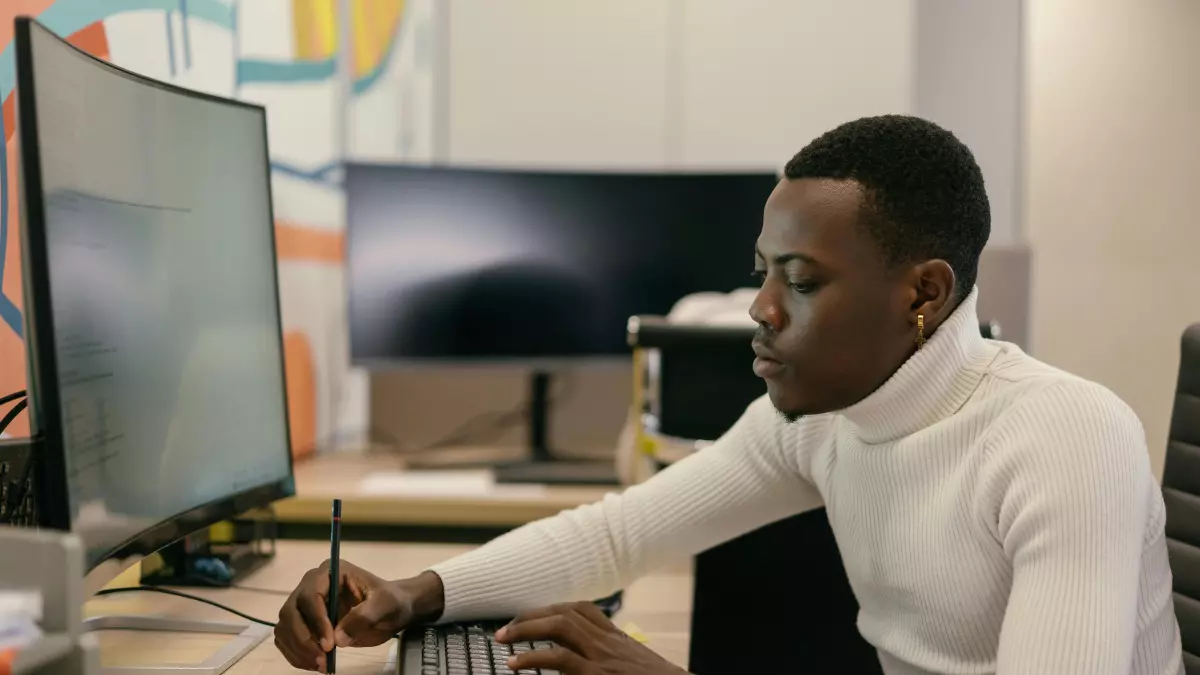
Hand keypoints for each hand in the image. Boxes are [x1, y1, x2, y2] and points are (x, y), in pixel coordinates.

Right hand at [273, 559, 443, 671]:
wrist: (391, 611)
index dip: (316, 621)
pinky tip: (314, 664)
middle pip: (291, 611)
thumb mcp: (385, 605)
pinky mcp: (304, 623)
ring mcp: (305, 604)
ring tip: (320, 665)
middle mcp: (311, 585)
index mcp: (330, 572)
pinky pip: (288, 639)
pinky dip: (296, 655)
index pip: (311, 595)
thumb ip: (364, 617)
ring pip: (285, 627)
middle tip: (322, 659)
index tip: (329, 644)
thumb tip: (338, 637)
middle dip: (303, 639)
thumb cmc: (390, 602)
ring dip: (298, 650)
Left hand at [495, 602, 689, 674]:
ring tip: (504, 639)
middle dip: (532, 616)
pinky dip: (534, 658)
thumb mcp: (633, 666)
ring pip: (561, 626)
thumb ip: (611, 658)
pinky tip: (516, 663)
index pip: (582, 610)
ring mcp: (604, 657)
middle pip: (566, 612)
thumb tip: (579, 664)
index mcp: (618, 639)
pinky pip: (561, 659)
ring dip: (527, 628)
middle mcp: (610, 641)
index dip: (553, 609)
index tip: (533, 617)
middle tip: (506, 629)